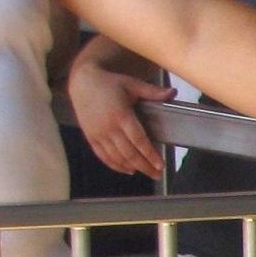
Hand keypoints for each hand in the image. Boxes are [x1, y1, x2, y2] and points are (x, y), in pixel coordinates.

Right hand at [69, 63, 172, 180]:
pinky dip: (115, 165)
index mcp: (121, 115)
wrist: (82, 81)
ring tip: (147, 173)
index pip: (138, 140)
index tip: (161, 165)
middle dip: (145, 166)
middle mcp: (108, 127)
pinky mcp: (90, 136)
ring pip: (116, 157)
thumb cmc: (110, 83)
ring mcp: (97, 133)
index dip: (150, 155)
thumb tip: (174, 92)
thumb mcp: (132, 84)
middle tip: (158, 175)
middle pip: (129, 153)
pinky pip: (102, 155)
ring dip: (132, 167)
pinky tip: (128, 170)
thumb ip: (153, 92)